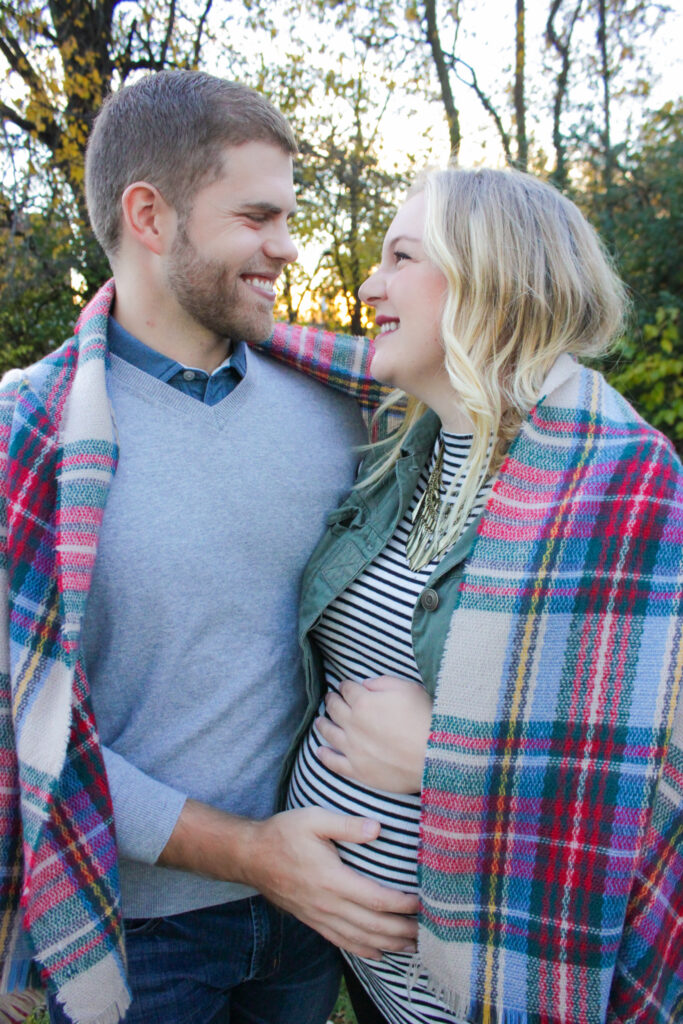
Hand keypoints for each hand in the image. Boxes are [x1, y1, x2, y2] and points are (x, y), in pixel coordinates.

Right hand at [245, 807, 418, 958]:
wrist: (252, 857)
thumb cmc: (284, 834)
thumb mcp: (313, 818)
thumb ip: (346, 824)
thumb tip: (378, 828)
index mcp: (332, 880)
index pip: (376, 899)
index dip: (402, 905)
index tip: (423, 902)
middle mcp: (328, 904)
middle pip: (373, 926)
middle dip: (403, 931)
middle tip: (429, 931)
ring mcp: (320, 917)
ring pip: (360, 939)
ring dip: (389, 944)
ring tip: (413, 946)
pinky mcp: (313, 921)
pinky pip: (342, 942)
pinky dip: (364, 950)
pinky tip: (380, 953)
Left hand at [316, 675, 432, 792]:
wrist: (435, 756)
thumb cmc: (424, 718)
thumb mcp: (408, 689)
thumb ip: (383, 683)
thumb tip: (366, 684)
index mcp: (364, 703)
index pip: (348, 690)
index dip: (345, 686)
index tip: (344, 686)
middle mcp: (353, 724)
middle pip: (335, 709)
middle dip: (331, 701)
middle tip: (330, 699)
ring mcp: (353, 749)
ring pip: (330, 734)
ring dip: (322, 725)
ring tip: (319, 721)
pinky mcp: (358, 770)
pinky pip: (335, 763)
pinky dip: (324, 756)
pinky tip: (320, 751)